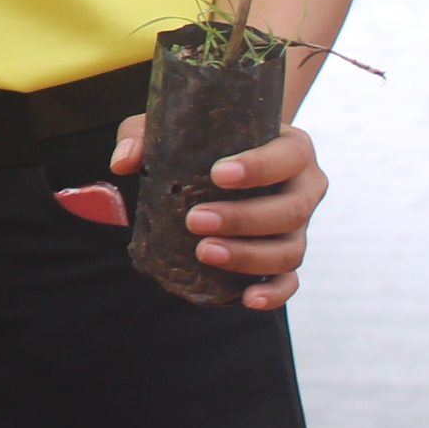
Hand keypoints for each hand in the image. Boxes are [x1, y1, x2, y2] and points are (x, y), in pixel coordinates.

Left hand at [108, 115, 327, 310]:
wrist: (231, 156)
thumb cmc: (206, 138)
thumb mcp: (174, 127)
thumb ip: (144, 135)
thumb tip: (123, 163)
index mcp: (293, 148)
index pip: (288, 156)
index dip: (259, 167)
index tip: (219, 174)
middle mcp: (305, 188)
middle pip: (290, 210)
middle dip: (243, 219)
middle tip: (195, 220)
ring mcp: (300, 227)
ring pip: (290, 250)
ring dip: (249, 256)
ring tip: (205, 252)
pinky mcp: (287, 257)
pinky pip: (289, 281)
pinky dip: (273, 293)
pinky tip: (247, 300)